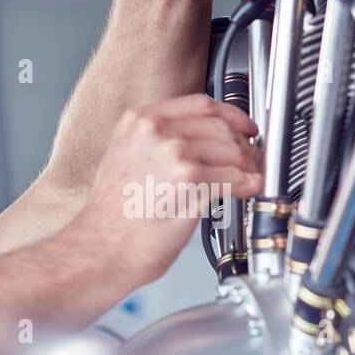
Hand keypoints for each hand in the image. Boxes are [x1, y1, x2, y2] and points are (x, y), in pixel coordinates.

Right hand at [71, 93, 262, 285]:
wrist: (102, 249)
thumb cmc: (112, 217)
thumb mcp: (123, 158)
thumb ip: (155, 142)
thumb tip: (192, 144)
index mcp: (138, 121)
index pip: (200, 105)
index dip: (231, 115)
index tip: (242, 126)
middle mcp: (156, 132)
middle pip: (220, 126)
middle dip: (243, 143)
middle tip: (252, 157)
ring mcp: (175, 155)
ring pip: (232, 151)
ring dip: (248, 165)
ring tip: (251, 175)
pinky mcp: (192, 183)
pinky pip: (235, 178)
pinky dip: (249, 184)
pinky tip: (249, 189)